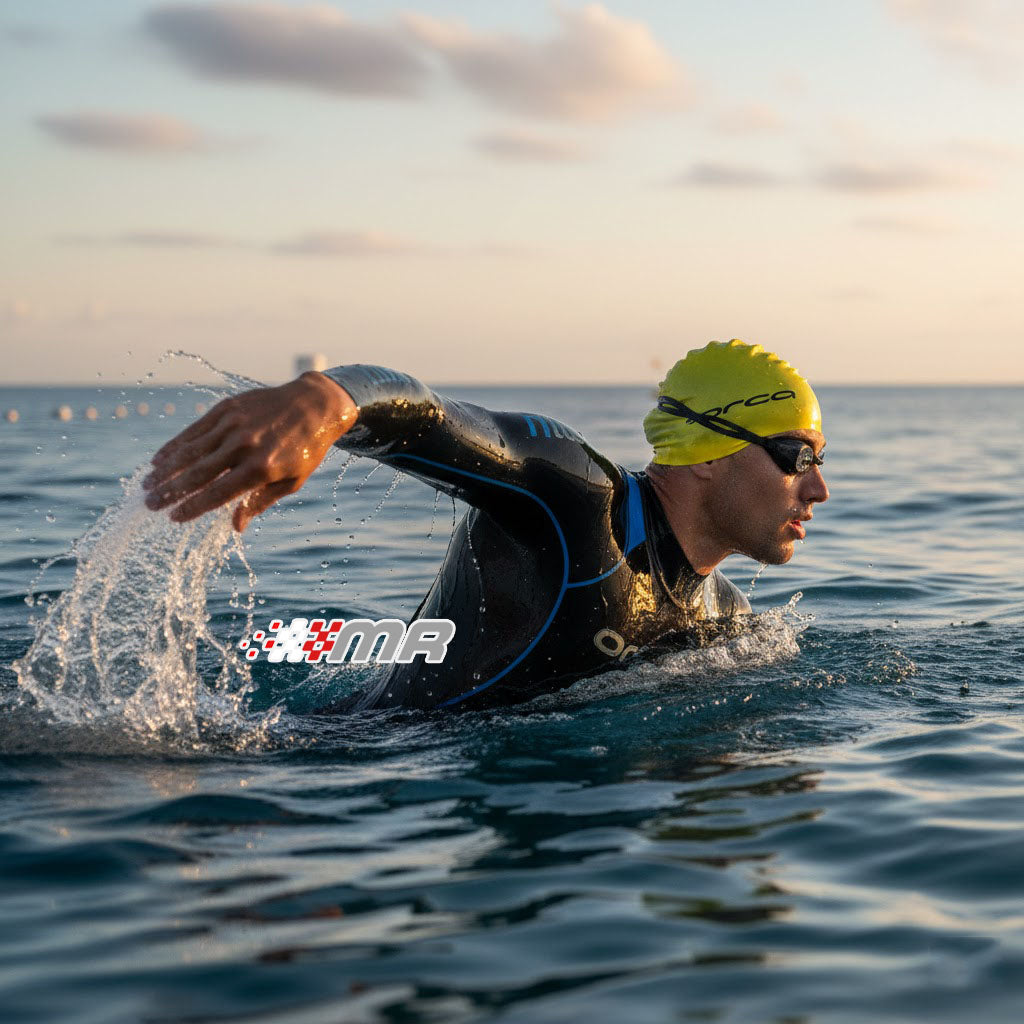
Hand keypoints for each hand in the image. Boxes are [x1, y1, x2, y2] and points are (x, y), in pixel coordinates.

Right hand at [143, 372, 356, 531]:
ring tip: (147, 485)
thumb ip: (260, 502)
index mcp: (260, 469)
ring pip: (190, 451)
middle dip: (170, 492)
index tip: (174, 518)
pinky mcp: (227, 409)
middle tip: (149, 505)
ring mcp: (233, 425)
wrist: (315, 404)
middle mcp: (243, 446)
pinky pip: (194, 430)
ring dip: (165, 470)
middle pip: (197, 474)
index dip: (192, 508)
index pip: (217, 494)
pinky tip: (159, 458)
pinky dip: (175, 445)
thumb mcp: (292, 481)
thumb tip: (235, 526)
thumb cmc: (306, 449)